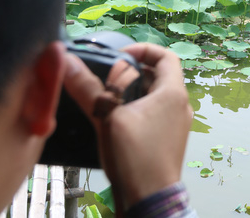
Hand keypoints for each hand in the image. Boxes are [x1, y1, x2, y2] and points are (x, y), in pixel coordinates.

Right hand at [63, 43, 192, 208]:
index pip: (166, 56)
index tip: (120, 56)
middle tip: (109, 79)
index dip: (143, 50)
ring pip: (156, 95)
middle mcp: (181, 105)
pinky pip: (156, 112)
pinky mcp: (170, 137)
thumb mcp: (107, 118)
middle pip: (160, 74)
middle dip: (133, 73)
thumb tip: (67, 64)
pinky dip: (138, 109)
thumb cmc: (137, 159)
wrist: (151, 198)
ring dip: (134, 92)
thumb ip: (87, 88)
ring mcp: (178, 122)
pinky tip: (118, 121)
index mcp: (174, 93)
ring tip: (110, 99)